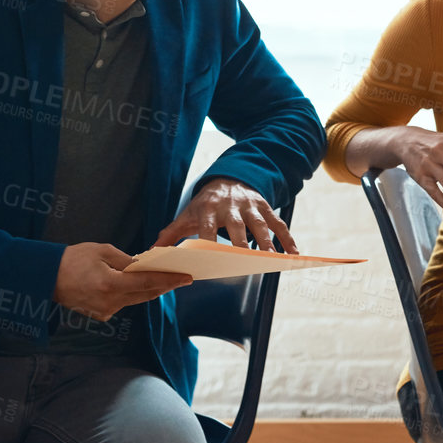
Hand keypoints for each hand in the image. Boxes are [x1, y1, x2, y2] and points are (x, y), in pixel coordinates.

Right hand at [53, 242, 192, 322]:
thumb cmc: (73, 259)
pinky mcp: (101, 314)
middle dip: (165, 285)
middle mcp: (110, 302)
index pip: (148, 282)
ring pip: (136, 300)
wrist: (47, 277)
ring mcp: (105, 311)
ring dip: (151, 290)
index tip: (186, 277)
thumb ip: (127, 261)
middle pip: (146, 294)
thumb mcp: (103, 252)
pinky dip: (134, 294)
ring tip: (168, 280)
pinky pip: (124, 303)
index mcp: (111, 284)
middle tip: (183, 277)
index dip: (170, 280)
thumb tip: (145, 266)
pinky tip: (143, 285)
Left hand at [153, 177, 297, 253]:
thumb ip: (170, 234)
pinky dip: (286, 238)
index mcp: (209, 209)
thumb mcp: (187, 215)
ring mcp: (250, 206)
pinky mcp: (265, 206)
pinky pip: (277, 222)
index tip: (210, 259)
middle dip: (241, 244)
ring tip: (272, 260)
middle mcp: (231, 206)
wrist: (228, 178)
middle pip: (237, 226)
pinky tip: (292, 253)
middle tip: (245, 263)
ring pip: (259, 224)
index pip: (208, 227)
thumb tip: (150, 253)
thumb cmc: (205, 204)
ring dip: (266, 242)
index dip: (209, 241)